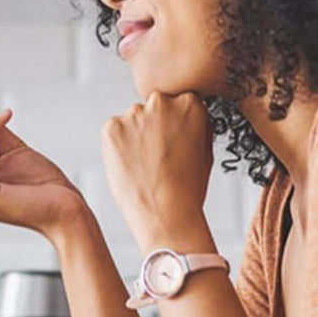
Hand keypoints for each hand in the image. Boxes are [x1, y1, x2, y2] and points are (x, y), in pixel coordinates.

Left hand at [101, 91, 212, 252]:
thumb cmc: (187, 188)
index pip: (177, 103)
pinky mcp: (112, 127)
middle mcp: (161, 102)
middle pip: (154, 108)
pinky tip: (131, 166)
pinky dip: (118, 146)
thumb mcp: (206, 150)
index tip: (172, 141)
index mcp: (189, 103)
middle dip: (154, 126)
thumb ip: (196, 125)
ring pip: (133, 121)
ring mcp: (134, 113)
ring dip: (135, 136)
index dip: (174, 125)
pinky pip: (114, 132)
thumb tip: (186, 114)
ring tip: (145, 166)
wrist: (165, 214)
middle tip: (158, 156)